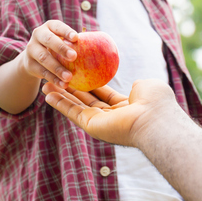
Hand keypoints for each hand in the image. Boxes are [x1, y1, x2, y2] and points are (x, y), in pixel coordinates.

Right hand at [20, 20, 77, 86]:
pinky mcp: (29, 64)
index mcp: (49, 27)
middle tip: (74, 57)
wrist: (33, 58)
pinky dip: (54, 79)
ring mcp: (32, 49)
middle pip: (49, 40)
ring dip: (57, 68)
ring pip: (44, 58)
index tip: (76, 38)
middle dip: (61, 48)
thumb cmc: (56, 47)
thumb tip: (99, 44)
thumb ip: (74, 42)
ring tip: (69, 77)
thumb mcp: (62, 40)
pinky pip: (42, 72)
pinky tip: (63, 84)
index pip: (57, 26)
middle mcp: (38, 35)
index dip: (66, 31)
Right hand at [42, 78, 177, 146]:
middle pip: (86, 101)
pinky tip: (48, 94)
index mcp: (124, 108)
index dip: (90, 84)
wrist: (156, 119)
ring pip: (75, 107)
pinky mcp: (91, 127)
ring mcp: (100, 124)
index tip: (79, 73)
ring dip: (60, 95)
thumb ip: (137, 87)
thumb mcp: (146, 88)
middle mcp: (110, 118)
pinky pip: (72, 112)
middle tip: (57, 77)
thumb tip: (134, 86)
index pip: (103, 94)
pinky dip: (59, 103)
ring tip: (46, 84)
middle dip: (71, 90)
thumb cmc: (156, 102)